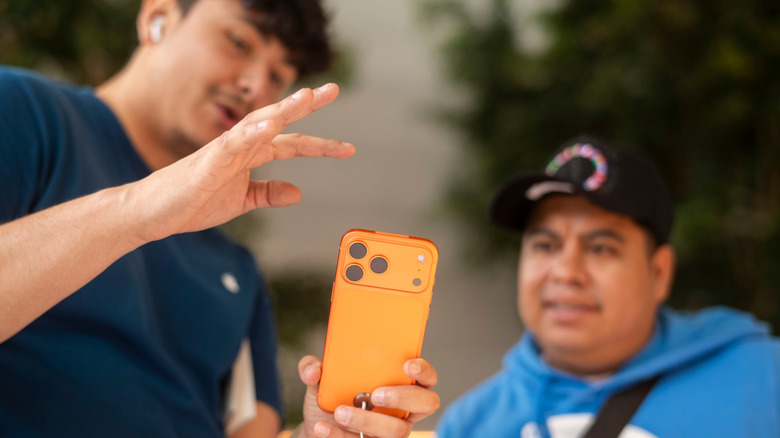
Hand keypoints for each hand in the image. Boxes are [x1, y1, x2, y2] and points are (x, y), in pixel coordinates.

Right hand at [125, 84, 354, 243]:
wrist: (153, 214)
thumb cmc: (192, 203)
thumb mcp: (241, 202)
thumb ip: (267, 194)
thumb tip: (297, 192)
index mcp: (251, 155)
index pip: (291, 144)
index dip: (320, 145)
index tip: (347, 148)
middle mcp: (241, 146)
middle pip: (279, 121)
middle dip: (306, 107)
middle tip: (332, 90)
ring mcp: (224, 150)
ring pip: (258, 123)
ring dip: (283, 110)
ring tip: (308, 98)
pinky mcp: (208, 161)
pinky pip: (232, 142)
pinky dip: (251, 132)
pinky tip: (270, 125)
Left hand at [296, 355, 440, 437]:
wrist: (317, 426)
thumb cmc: (331, 396)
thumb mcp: (320, 379)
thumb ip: (312, 367)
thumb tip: (314, 370)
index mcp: (401, 383)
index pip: (427, 377)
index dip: (424, 370)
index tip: (407, 364)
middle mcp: (404, 409)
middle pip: (427, 403)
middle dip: (404, 396)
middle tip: (376, 394)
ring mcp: (392, 431)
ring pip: (397, 430)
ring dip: (368, 419)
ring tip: (341, 412)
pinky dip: (340, 436)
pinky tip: (322, 428)